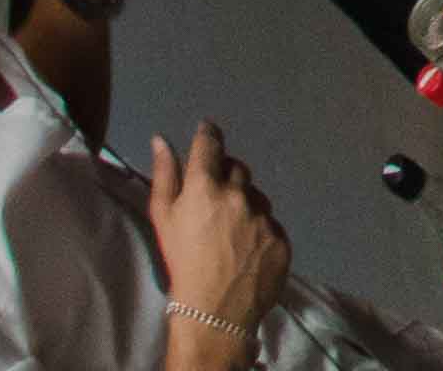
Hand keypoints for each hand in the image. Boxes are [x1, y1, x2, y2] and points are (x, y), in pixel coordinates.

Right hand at [146, 123, 288, 337]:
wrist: (214, 310)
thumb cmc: (180, 263)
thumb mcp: (163, 220)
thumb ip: (164, 176)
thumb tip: (161, 140)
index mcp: (205, 188)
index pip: (210, 145)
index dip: (208, 135)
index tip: (208, 131)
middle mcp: (238, 195)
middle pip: (237, 168)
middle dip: (226, 175)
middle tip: (213, 197)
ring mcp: (264, 215)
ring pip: (256, 195)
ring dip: (245, 202)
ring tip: (228, 231)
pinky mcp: (281, 236)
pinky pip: (270, 222)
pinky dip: (259, 228)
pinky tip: (245, 247)